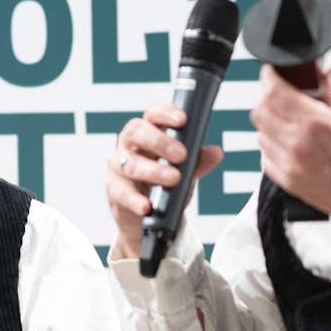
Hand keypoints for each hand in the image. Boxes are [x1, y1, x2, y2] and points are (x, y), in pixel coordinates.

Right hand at [106, 103, 225, 260]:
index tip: (182, 120)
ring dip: (154, 171)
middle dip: (159, 141)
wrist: (146, 217)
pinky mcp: (114, 190)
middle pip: (136, 131)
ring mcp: (118, 167)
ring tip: (174, 179)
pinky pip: (122, 193)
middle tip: (181, 154)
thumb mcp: (185, 172)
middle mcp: (130, 146)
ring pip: (130, 163)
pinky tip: (147, 206)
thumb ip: (198, 162)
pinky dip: (135, 200)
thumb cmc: (163, 185)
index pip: (153, 114)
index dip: (165, 113)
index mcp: (148, 133)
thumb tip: (215, 153)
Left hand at [250, 64, 330, 234]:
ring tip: (288, 120)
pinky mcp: (287, 182)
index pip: (273, 91)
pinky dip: (272, 146)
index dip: (268, 77)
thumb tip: (327, 75)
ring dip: (270, 123)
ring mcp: (288, 165)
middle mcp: (296, 144)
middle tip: (279, 95)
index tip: (270, 73)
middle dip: (266, 98)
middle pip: (260, 112)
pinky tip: (289, 143)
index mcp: (314, 122)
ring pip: (260, 134)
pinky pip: (266, 158)